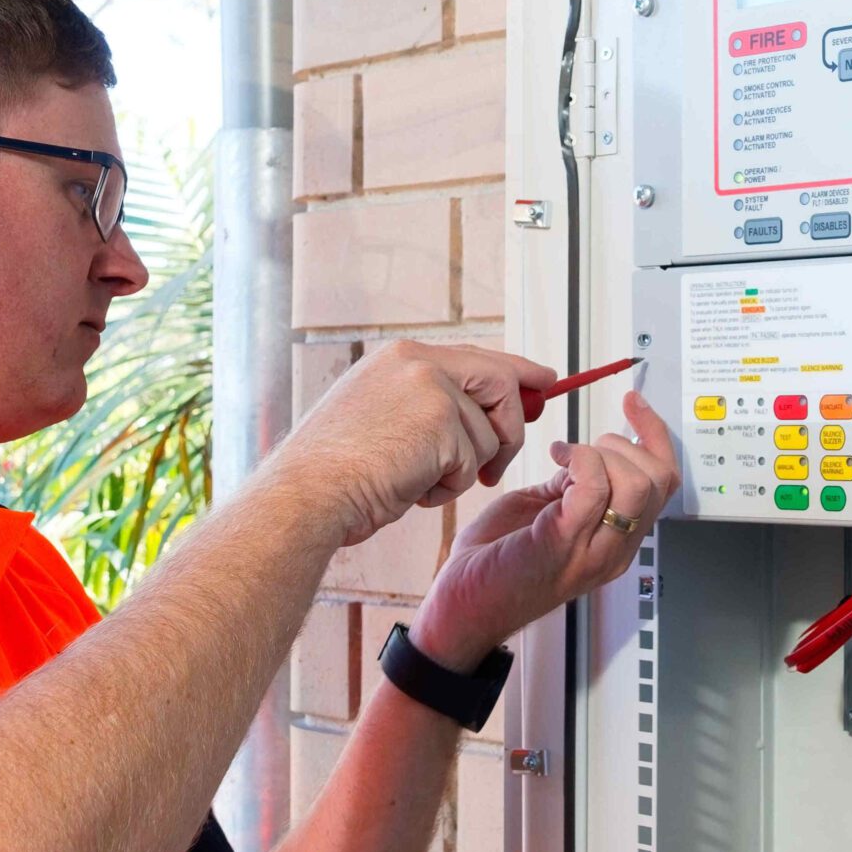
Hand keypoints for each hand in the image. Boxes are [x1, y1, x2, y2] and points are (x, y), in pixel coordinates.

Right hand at [269, 340, 558, 547]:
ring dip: (462, 472)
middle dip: (510, 427)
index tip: (544, 382)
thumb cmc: (336, 472)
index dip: (516, 372)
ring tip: (416, 482)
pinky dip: (450, 488)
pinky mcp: (441, 420)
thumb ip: (431, 405)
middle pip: (501, 381)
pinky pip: (475, 461)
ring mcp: (430, 387)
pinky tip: (413, 489)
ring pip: (487, 435)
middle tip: (500, 464)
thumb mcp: (381, 419)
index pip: (477, 356)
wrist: (307, 495)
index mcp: (400, 356)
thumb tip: (487, 417)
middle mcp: (417, 360)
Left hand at [410, 390, 679, 669]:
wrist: (460, 610)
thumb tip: (585, 458)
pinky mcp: (562, 544)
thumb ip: (571, 489)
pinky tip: (554, 458)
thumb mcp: (542, 514)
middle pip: (659, 481)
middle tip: (587, 444)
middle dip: (627, 443)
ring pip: (637, 484)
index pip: (664, 484)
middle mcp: (614, 551)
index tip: (634, 405)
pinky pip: (594, 488)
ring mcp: (593, 552)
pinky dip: (577, 458)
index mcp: (615, 542)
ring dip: (603, 453)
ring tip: (567, 455)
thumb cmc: (492, 567)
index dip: (655, 436)